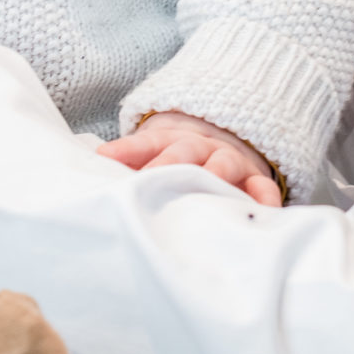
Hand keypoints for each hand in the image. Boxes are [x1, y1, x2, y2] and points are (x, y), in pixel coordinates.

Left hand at [97, 111, 284, 207]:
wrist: (223, 149)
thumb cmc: (178, 165)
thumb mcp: (153, 159)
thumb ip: (127, 166)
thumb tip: (90, 171)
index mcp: (171, 141)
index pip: (148, 141)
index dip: (128, 149)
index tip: (105, 157)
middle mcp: (201, 149)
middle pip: (184, 151)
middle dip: (169, 165)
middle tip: (153, 179)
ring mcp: (230, 162)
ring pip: (224, 165)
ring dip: (215, 175)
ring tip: (208, 190)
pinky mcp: (255, 180)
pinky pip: (263, 187)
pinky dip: (263, 199)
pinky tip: (262, 212)